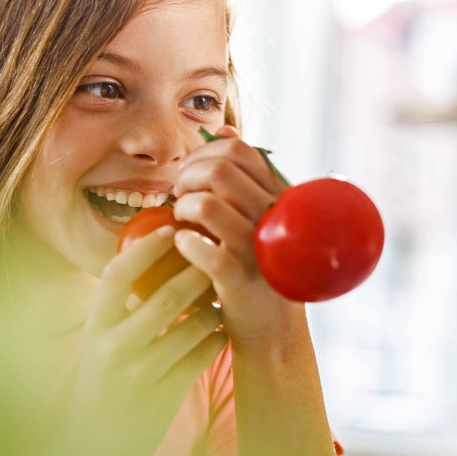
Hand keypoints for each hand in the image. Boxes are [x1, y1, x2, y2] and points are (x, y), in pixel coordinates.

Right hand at [53, 226, 227, 455]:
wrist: (92, 447)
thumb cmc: (103, 384)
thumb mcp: (100, 343)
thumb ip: (120, 309)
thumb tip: (152, 258)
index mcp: (95, 327)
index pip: (117, 275)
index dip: (145, 248)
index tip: (170, 229)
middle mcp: (113, 347)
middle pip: (165, 297)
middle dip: (197, 273)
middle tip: (217, 257)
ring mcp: (139, 374)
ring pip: (192, 326)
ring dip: (213, 308)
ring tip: (221, 298)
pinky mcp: (164, 397)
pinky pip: (202, 356)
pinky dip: (216, 339)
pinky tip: (220, 333)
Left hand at [171, 125, 302, 346]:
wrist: (272, 328)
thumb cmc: (258, 266)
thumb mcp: (257, 215)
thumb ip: (242, 174)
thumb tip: (222, 127)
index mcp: (278, 197)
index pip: (239, 149)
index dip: (204, 152)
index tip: (190, 174)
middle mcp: (273, 219)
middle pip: (219, 170)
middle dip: (187, 177)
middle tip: (178, 196)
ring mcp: (258, 250)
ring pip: (208, 204)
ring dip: (183, 207)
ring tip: (181, 220)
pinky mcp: (241, 281)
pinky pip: (205, 251)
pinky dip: (185, 242)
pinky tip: (183, 246)